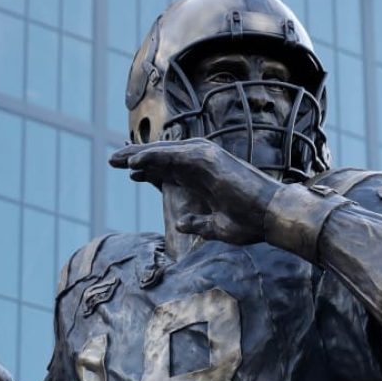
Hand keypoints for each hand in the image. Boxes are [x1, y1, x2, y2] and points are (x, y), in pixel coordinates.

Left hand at [109, 138, 279, 243]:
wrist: (270, 217)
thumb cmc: (248, 222)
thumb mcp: (216, 227)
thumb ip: (198, 224)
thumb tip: (181, 223)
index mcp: (202, 179)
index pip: (169, 170)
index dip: (148, 170)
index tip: (128, 172)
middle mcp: (202, 165)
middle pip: (162, 158)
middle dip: (136, 158)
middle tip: (112, 161)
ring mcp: (205, 159)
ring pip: (164, 153)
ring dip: (139, 155)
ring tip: (116, 159)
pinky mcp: (207, 158)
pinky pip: (172, 155)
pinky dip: (152, 157)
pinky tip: (134, 162)